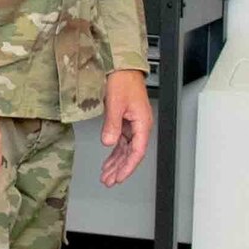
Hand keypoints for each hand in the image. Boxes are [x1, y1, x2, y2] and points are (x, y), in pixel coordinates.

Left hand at [100, 70, 152, 187]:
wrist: (122, 67)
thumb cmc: (123, 80)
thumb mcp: (116, 103)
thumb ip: (112, 125)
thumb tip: (108, 143)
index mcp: (143, 123)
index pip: (137, 151)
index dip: (128, 167)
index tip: (119, 177)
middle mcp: (140, 126)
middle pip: (131, 154)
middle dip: (120, 169)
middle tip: (108, 181)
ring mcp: (133, 125)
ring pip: (125, 150)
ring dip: (116, 163)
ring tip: (106, 176)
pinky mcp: (125, 121)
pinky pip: (121, 142)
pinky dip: (114, 153)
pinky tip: (108, 161)